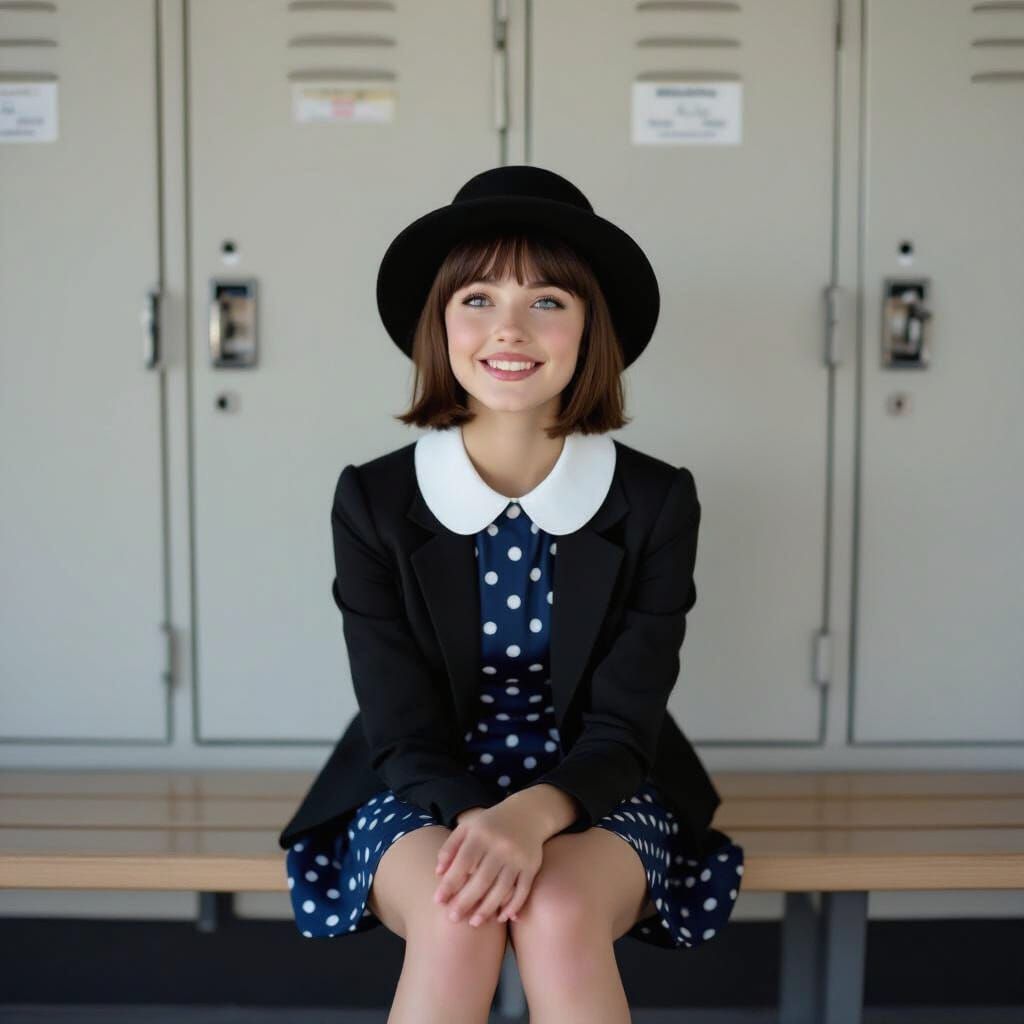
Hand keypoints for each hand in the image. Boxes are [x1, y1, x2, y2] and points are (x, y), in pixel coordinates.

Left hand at [434, 799, 545, 927]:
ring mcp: (517, 857)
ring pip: (502, 888)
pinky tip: (502, 917)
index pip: (463, 862)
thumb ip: (450, 847)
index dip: (450, 883)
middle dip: (466, 901)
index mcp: (481, 834)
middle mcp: (500, 845)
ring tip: (474, 923)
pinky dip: (513, 905)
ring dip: (487, 908)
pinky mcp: (531, 866)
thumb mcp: (468, 827)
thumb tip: (438, 873)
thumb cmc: (490, 824)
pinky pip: (523, 890)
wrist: (527, 813)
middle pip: (482, 879)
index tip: (438, 901)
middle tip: (453, 918)